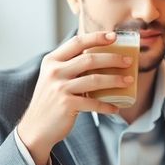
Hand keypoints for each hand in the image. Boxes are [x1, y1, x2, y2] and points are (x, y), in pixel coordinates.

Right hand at [17, 31, 133, 164]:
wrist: (36, 128)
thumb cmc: (50, 101)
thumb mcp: (53, 78)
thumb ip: (70, 67)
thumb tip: (101, 58)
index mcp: (52, 61)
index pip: (77, 42)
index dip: (97, 37)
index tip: (114, 36)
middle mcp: (54, 72)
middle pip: (90, 59)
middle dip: (113, 59)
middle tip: (129, 61)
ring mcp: (60, 88)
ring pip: (95, 79)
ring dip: (115, 80)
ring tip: (129, 81)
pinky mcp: (67, 104)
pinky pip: (94, 103)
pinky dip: (107, 105)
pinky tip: (116, 108)